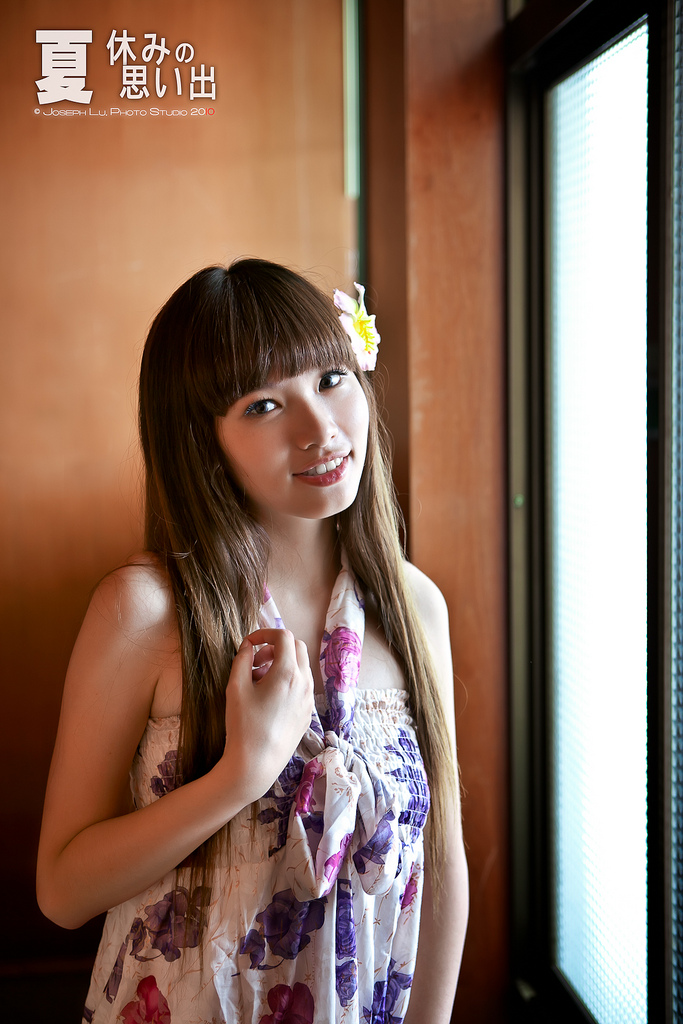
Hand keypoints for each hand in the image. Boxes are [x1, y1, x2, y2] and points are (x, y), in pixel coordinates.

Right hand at [221, 628, 314, 802]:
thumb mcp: (235, 688)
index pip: (284, 636)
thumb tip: (247, 646)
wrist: (256, 764)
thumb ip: (241, 660)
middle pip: (297, 647)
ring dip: (283, 663)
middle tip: (256, 662)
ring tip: (259, 680)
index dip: (265, 633)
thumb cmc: (243, 726)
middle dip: (276, 647)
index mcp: (288, 672)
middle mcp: (304, 682)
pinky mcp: (308, 712)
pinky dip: (289, 680)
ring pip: (302, 666)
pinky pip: (303, 685)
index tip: (249, 643)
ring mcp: (309, 698)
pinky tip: (269, 697)